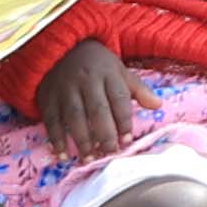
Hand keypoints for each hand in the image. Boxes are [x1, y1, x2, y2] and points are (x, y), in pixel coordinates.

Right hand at [40, 37, 141, 158]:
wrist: (62, 48)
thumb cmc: (98, 65)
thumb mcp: (120, 71)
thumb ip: (138, 90)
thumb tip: (158, 106)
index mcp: (108, 74)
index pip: (119, 100)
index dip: (124, 121)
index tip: (127, 140)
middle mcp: (86, 81)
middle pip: (97, 110)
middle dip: (105, 134)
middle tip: (110, 154)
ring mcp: (65, 89)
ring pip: (74, 117)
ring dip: (81, 140)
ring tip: (89, 159)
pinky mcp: (47, 97)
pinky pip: (51, 120)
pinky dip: (55, 139)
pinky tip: (62, 155)